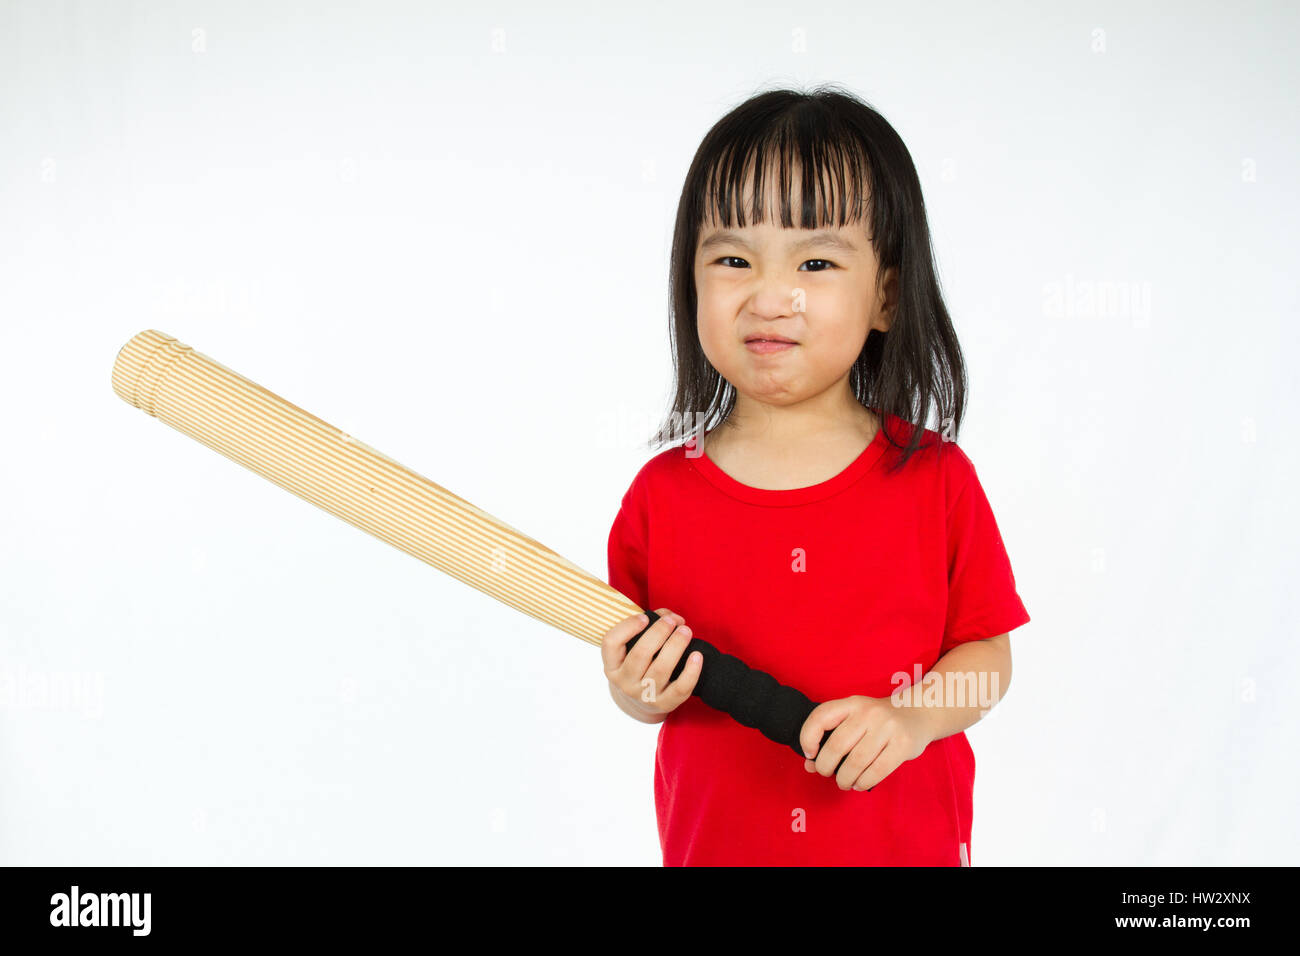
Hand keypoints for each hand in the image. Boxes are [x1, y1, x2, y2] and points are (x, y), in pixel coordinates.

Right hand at [601, 608, 702, 719]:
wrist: (642, 701)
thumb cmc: (640, 666)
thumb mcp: (632, 650)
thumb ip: (648, 627)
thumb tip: (671, 617)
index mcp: (612, 666)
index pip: (611, 643)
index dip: (628, 626)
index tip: (644, 617)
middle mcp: (625, 683)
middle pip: (640, 654)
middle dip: (659, 632)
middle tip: (672, 621)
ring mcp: (644, 696)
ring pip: (661, 669)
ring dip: (676, 645)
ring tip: (686, 631)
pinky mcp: (664, 704)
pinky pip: (680, 688)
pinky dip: (691, 671)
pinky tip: (697, 655)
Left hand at [798, 694, 934, 790]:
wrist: (919, 712)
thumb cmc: (879, 721)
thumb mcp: (856, 720)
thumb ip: (832, 738)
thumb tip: (809, 765)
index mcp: (852, 703)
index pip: (821, 717)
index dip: (808, 737)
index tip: (809, 754)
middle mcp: (869, 712)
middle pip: (837, 746)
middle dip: (825, 766)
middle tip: (826, 773)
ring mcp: (888, 727)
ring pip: (856, 762)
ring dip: (844, 779)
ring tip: (844, 782)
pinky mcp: (903, 744)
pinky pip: (876, 771)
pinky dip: (862, 782)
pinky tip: (859, 783)